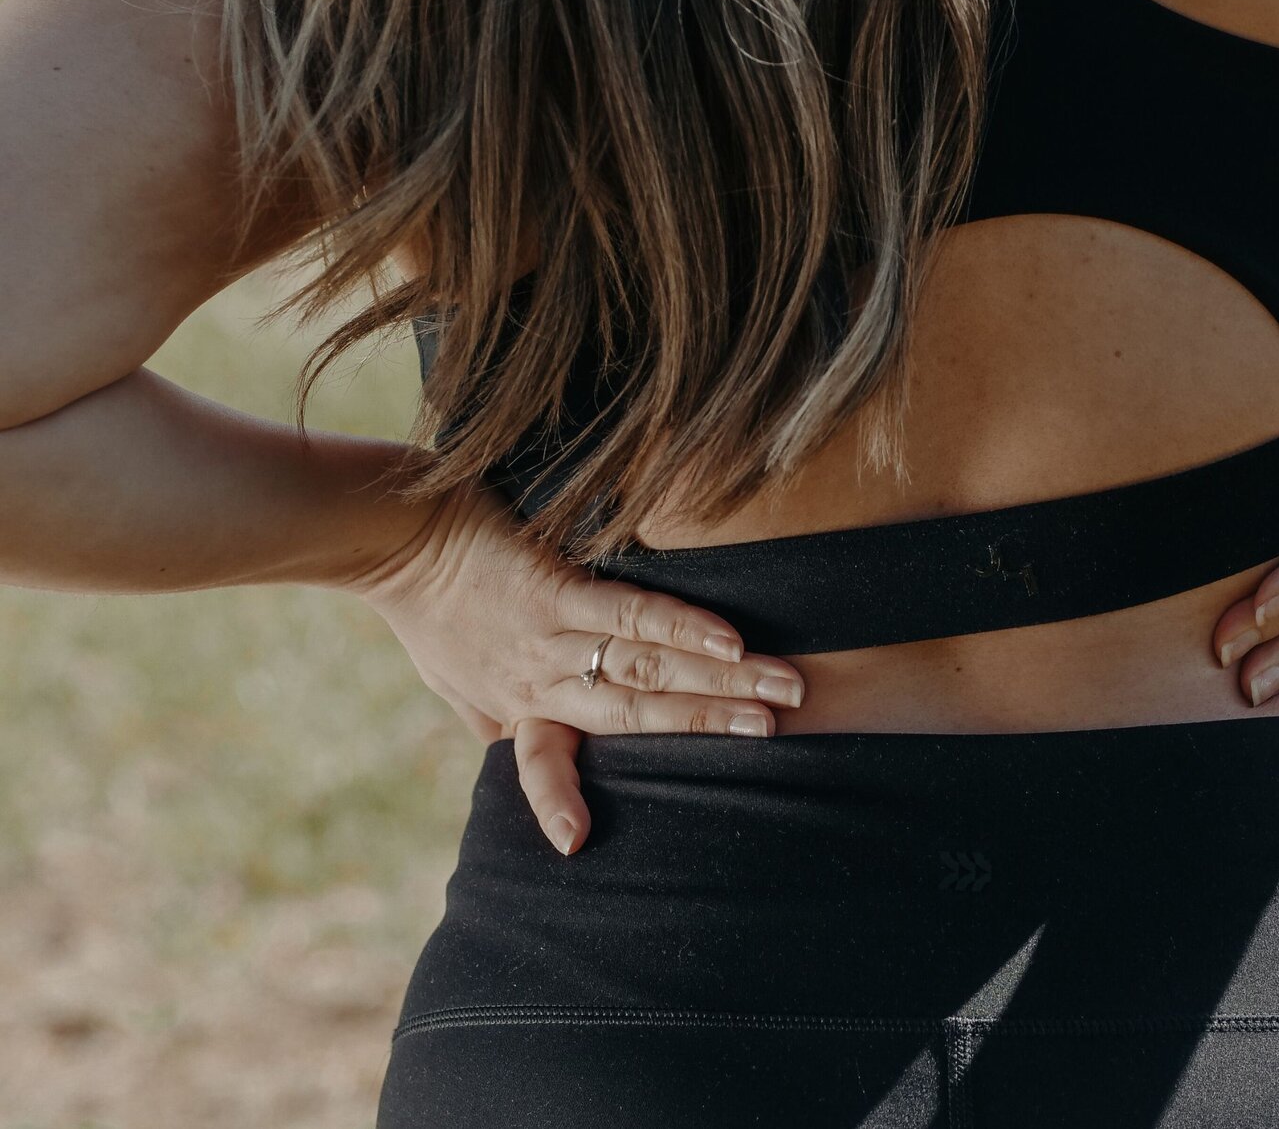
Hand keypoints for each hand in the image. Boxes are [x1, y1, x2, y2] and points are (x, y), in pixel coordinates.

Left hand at [343, 481, 805, 853]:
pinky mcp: (556, 586)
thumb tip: (510, 735)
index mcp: (514, 703)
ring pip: (646, 667)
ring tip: (781, 688)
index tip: (576, 844)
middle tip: (781, 732)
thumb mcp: (448, 674)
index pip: (544, 762)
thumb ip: (489, 708)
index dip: (559, 801)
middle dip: (714, 722)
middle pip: (637, 712)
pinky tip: (728, 639)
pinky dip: (682, 627)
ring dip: (721, 680)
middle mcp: (538, 678)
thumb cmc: (424, 605)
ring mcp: (551, 633)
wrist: (393, 536)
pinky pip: (629, 612)